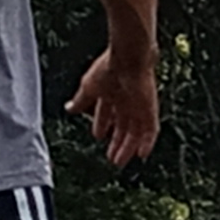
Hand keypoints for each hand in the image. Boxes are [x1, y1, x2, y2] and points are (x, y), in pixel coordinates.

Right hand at [68, 49, 159, 165]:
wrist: (128, 58)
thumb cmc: (108, 68)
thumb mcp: (89, 87)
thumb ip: (80, 100)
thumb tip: (68, 108)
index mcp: (111, 93)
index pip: (106, 112)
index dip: (101, 125)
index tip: (97, 137)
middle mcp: (126, 101)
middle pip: (122, 126)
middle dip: (116, 143)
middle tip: (111, 159)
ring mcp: (139, 106)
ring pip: (135, 132)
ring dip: (127, 148)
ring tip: (120, 162)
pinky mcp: (150, 109)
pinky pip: (151, 129)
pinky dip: (147, 143)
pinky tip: (141, 155)